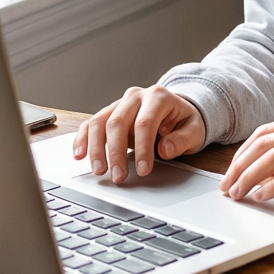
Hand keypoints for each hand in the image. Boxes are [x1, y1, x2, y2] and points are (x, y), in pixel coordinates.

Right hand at [73, 85, 205, 182]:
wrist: (177, 111)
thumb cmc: (184, 122)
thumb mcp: (194, 130)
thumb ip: (182, 139)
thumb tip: (165, 149)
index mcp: (159, 96)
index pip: (145, 122)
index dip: (142, 148)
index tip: (143, 170)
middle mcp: (136, 96)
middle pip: (118, 122)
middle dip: (116, 152)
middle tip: (119, 177)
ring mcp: (120, 104)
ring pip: (100, 122)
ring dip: (96, 149)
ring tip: (99, 171)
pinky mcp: (109, 113)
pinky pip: (90, 124)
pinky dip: (83, 139)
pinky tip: (80, 155)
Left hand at [220, 111, 273, 201]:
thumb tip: (262, 174)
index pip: (265, 131)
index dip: (242, 153)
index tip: (230, 172)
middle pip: (263, 142)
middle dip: (238, 166)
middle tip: (227, 186)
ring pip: (272, 156)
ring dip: (248, 177)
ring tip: (239, 193)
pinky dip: (270, 186)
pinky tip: (261, 196)